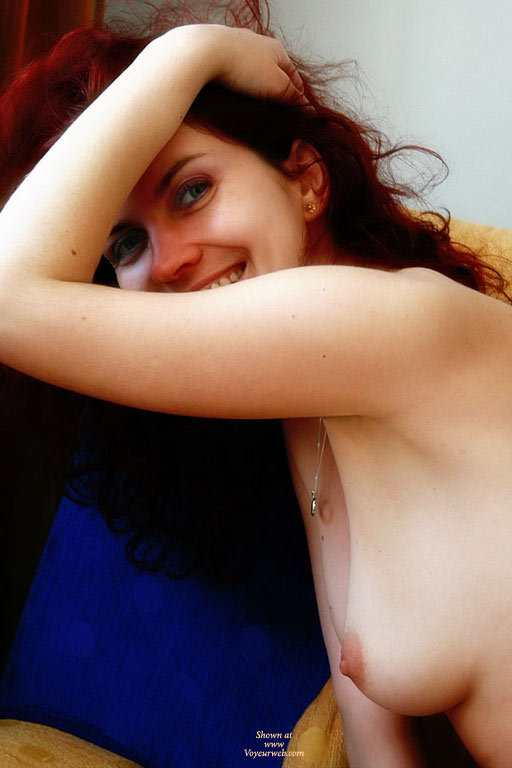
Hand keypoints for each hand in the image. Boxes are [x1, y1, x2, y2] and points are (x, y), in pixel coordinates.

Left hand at [169, 24, 304, 102]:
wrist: (204, 51)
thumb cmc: (241, 65)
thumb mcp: (276, 85)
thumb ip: (292, 96)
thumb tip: (306, 107)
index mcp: (276, 49)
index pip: (293, 75)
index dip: (297, 94)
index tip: (298, 109)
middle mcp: (257, 43)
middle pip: (273, 70)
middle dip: (276, 88)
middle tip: (278, 109)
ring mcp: (236, 46)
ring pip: (252, 69)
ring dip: (256, 85)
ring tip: (256, 103)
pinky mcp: (218, 52)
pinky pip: (234, 70)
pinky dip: (238, 81)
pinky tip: (235, 91)